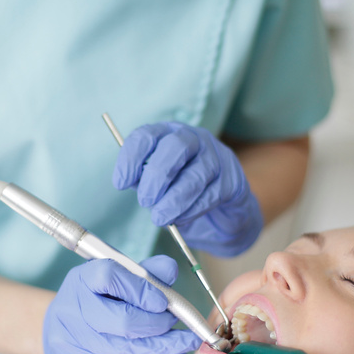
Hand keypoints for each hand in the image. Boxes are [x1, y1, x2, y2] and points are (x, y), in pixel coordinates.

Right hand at [43, 255, 200, 353]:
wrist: (55, 330)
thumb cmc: (94, 299)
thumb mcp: (115, 278)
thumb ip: (144, 272)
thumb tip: (169, 269)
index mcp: (82, 279)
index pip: (111, 277)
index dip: (141, 290)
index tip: (163, 301)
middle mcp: (73, 308)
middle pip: (123, 320)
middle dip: (157, 324)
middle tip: (175, 321)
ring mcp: (73, 341)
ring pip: (128, 349)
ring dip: (164, 347)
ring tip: (187, 342)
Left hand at [113, 122, 262, 256]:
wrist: (222, 210)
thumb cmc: (181, 190)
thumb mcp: (157, 183)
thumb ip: (144, 180)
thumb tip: (129, 182)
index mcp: (167, 134)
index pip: (146, 135)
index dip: (131, 158)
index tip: (121, 183)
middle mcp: (193, 139)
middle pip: (176, 146)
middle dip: (157, 175)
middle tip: (145, 201)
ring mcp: (216, 157)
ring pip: (196, 174)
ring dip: (175, 199)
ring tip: (160, 218)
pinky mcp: (232, 180)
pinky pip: (211, 194)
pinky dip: (192, 209)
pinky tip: (181, 219)